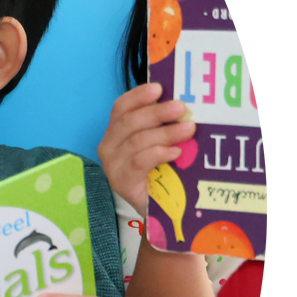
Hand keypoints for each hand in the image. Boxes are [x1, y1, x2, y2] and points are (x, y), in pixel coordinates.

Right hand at [97, 83, 195, 216]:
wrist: (154, 208)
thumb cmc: (158, 172)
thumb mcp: (158, 144)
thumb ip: (162, 126)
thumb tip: (184, 106)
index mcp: (116, 132)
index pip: (121, 108)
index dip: (138, 96)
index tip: (159, 88)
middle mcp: (108, 146)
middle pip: (129, 121)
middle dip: (157, 112)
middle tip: (181, 108)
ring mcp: (113, 165)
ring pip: (137, 140)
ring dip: (165, 132)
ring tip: (188, 129)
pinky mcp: (122, 182)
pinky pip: (139, 161)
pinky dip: (159, 153)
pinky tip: (176, 152)